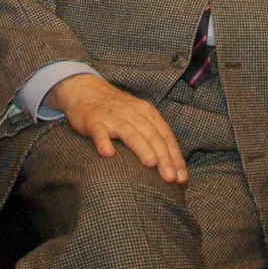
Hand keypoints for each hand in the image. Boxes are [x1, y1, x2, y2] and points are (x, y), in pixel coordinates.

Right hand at [47, 73, 187, 183]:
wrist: (85, 90)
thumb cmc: (117, 110)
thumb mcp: (138, 117)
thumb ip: (152, 136)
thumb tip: (171, 166)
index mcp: (147, 113)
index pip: (165, 135)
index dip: (175, 157)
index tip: (182, 178)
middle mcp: (133, 113)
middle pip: (152, 136)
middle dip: (164, 158)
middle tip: (171, 178)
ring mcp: (113, 117)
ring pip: (130, 133)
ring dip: (142, 148)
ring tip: (150, 163)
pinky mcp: (93, 120)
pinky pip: (99, 132)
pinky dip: (103, 142)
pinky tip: (107, 153)